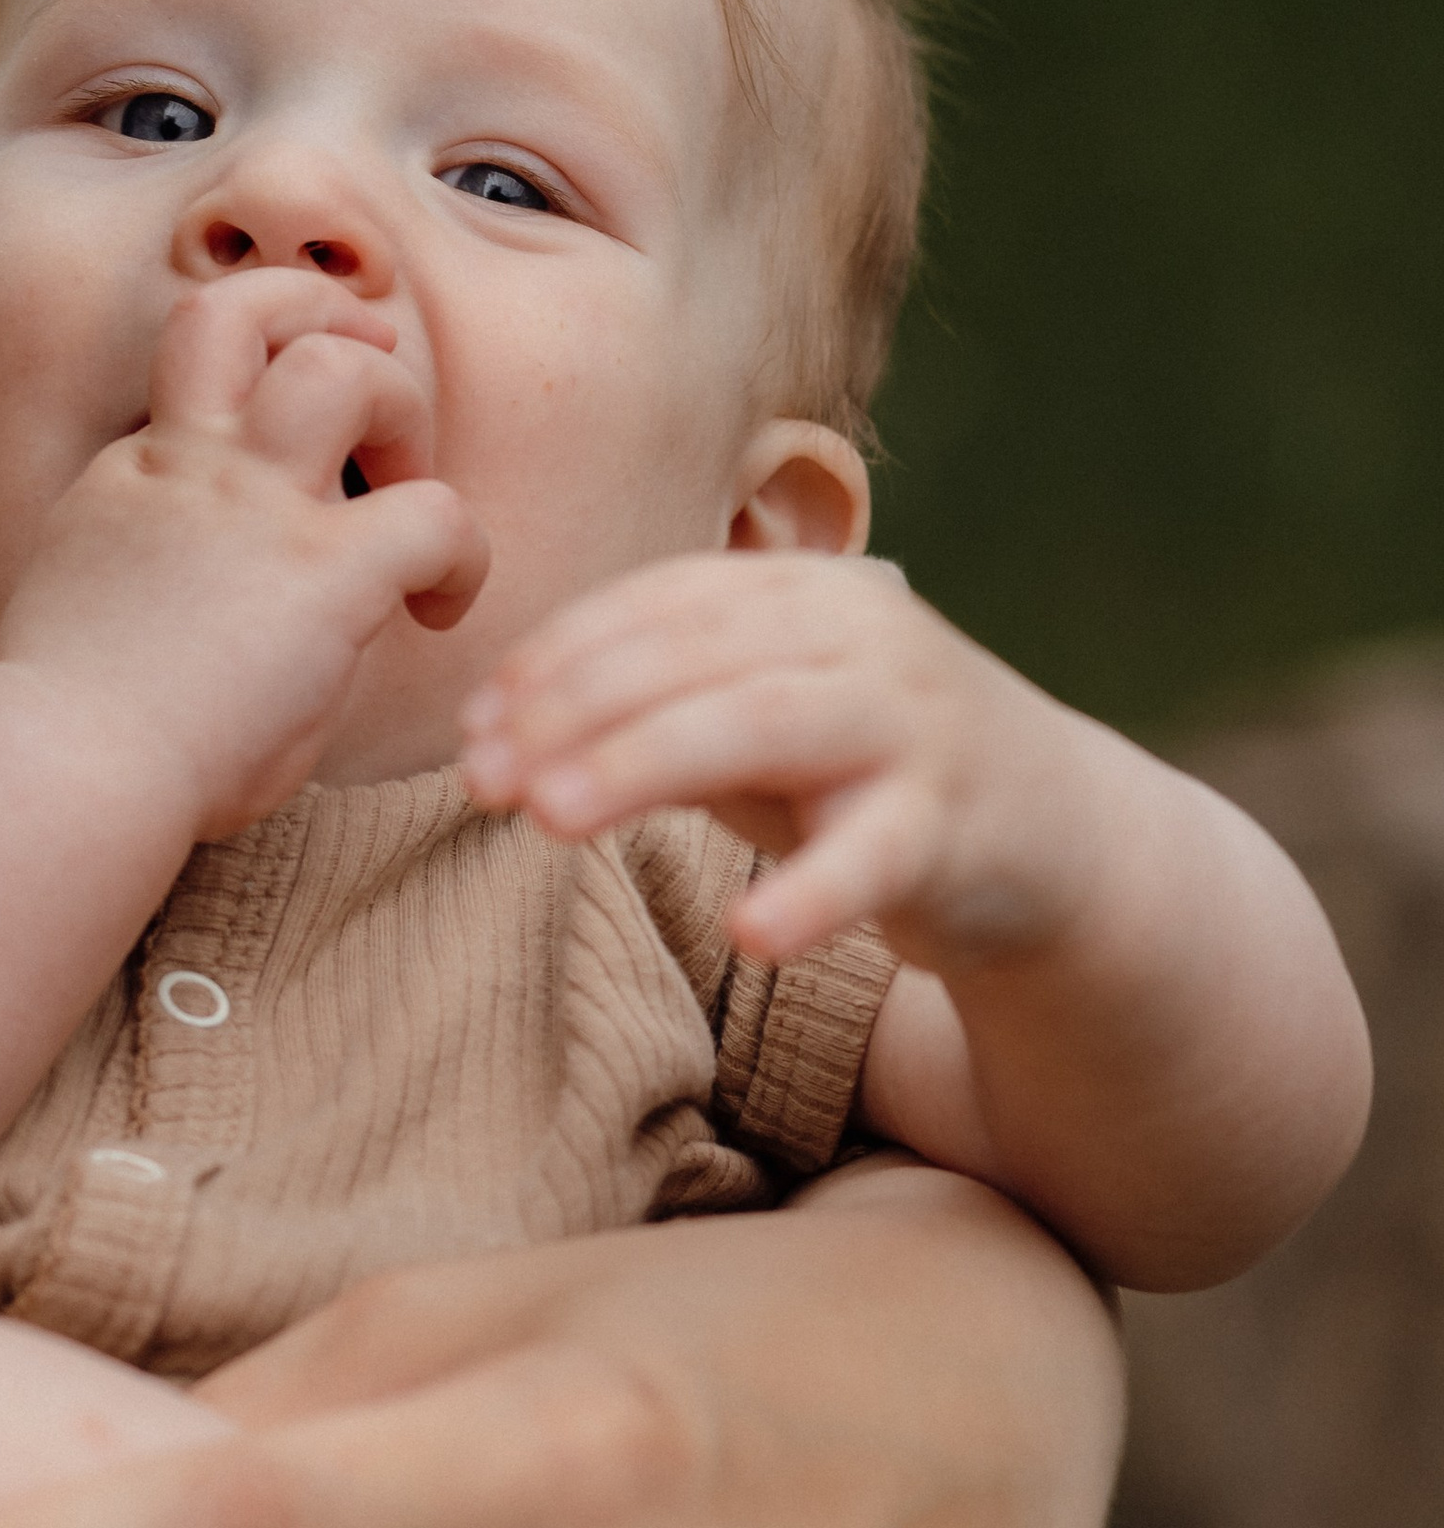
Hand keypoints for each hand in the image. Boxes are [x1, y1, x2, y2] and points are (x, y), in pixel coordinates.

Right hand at [0, 271, 488, 842]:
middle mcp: (187, 466)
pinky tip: (441, 605)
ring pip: (341, 365)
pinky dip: (461, 551)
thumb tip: (210, 624)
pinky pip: (433, 512)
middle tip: (372, 367)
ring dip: (399, 403)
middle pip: (241, 309)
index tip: (284, 458)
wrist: (61, 772)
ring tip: (412, 473)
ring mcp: (253, 506)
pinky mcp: (322, 570)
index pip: (196, 379)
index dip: (251, 394)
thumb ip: (155, 589)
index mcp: (127, 480)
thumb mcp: (89, 626)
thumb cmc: (66, 744)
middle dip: (322, 316)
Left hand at [461, 550, 1106, 974]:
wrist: (1053, 837)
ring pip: (765, 725)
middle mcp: (861, 636)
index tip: (473, 724)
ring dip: (646, 764)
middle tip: (482, 777)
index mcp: (802, 593)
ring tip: (553, 819)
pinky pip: (876, 857)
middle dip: (575, 711)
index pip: (660, 602)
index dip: (557, 657)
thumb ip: (649, 709)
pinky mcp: (960, 824)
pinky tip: (750, 933)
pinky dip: (813, 893)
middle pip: (696, 657)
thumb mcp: (754, 719)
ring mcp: (915, 723)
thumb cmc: (862, 772)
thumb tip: (493, 735)